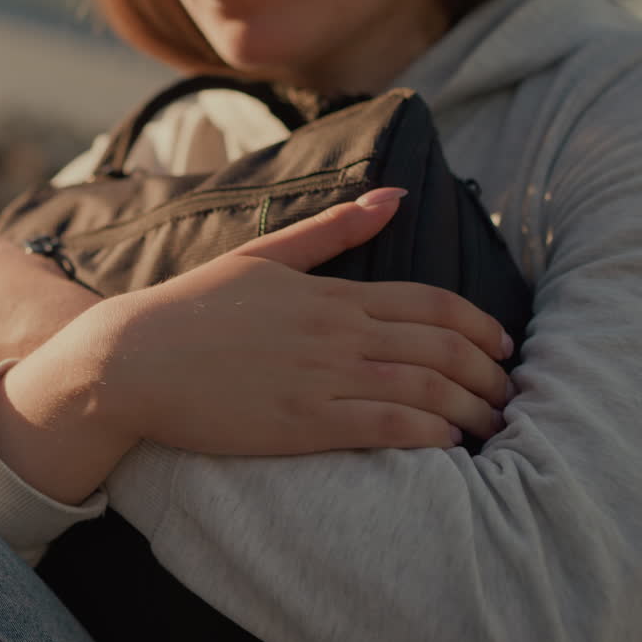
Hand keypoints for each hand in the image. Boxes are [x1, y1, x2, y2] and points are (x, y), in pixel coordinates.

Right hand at [0, 189, 513, 503]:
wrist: (132, 359)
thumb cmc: (192, 307)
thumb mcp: (262, 256)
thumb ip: (331, 230)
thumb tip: (394, 196)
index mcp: (329, 294)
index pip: (432, 304)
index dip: (480, 326)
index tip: (503, 346)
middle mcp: (336, 333)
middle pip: (441, 348)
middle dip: (488, 373)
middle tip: (508, 393)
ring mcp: (320, 378)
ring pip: (424, 389)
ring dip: (470, 408)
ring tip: (490, 425)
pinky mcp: (301, 423)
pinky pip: (384, 427)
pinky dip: (426, 433)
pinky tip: (446, 444)